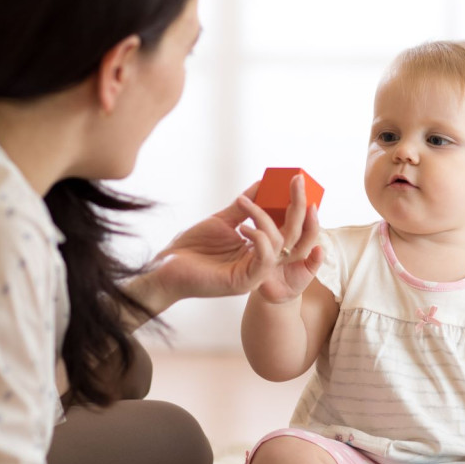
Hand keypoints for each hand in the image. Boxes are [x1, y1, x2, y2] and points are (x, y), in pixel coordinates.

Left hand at [147, 180, 314, 302]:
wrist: (167, 266)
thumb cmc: (193, 246)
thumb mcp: (223, 220)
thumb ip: (245, 206)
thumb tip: (263, 183)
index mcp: (260, 249)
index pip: (287, 228)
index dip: (296, 206)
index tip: (297, 181)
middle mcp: (261, 262)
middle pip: (291, 235)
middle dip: (297, 206)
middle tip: (297, 181)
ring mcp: (254, 274)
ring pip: (278, 244)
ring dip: (264, 219)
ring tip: (244, 205)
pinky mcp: (244, 282)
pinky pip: (264, 260)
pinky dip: (259, 240)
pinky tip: (244, 228)